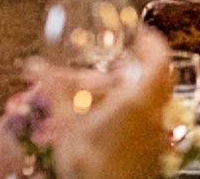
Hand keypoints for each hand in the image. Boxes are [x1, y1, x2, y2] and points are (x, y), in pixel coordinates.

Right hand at [49, 32, 174, 178]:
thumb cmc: (93, 166)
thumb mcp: (67, 124)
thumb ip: (55, 90)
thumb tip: (37, 67)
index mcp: (138, 100)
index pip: (159, 58)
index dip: (151, 42)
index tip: (139, 34)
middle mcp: (153, 114)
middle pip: (162, 78)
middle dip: (147, 63)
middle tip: (131, 56)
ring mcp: (156, 134)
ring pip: (158, 100)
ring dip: (142, 88)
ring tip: (118, 86)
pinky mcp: (153, 150)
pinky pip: (152, 120)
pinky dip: (139, 110)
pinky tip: (115, 118)